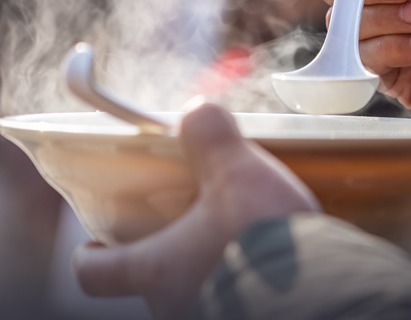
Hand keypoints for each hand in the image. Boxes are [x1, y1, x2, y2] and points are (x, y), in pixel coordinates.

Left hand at [73, 103, 319, 318]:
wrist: (321, 297)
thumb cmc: (263, 239)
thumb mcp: (236, 173)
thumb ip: (210, 135)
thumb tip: (197, 112)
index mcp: (156, 271)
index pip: (94, 274)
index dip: (89, 256)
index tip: (94, 242)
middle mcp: (176, 307)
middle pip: (150, 280)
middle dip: (165, 249)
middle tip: (189, 219)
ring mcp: (210, 317)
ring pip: (192, 290)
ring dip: (207, 263)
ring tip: (240, 233)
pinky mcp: (247, 318)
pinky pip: (231, 299)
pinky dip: (240, 277)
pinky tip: (269, 257)